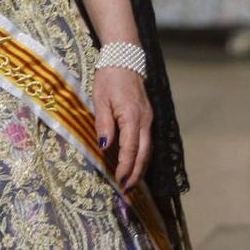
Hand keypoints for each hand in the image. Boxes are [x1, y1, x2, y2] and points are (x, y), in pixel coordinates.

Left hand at [92, 65, 152, 191]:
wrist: (124, 59)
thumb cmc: (109, 78)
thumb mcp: (100, 99)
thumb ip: (103, 123)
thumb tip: (105, 146)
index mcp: (131, 116)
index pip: (130, 148)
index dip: (125, 166)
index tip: (119, 181)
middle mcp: (144, 120)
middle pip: (144, 153)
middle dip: (135, 174)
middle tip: (127, 191)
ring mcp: (148, 119)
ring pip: (148, 149)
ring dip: (140, 168)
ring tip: (131, 183)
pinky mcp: (148, 117)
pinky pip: (147, 141)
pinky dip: (142, 156)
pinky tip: (136, 164)